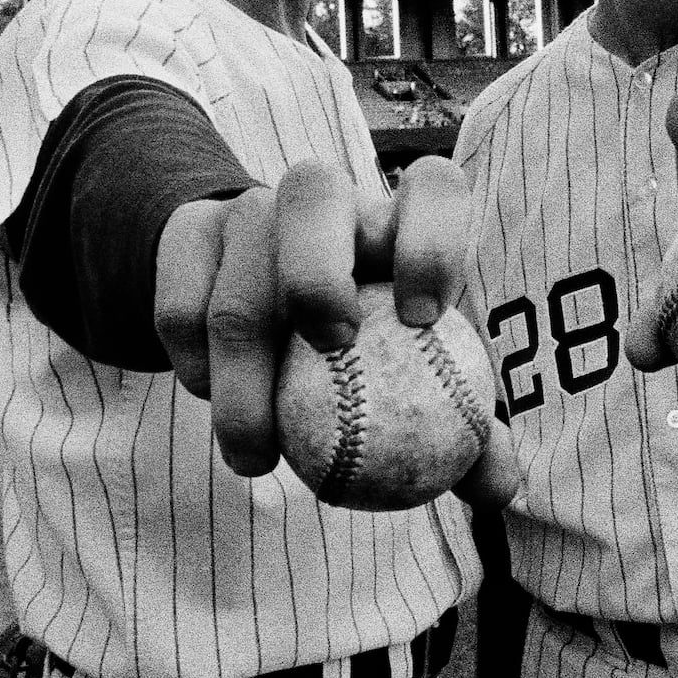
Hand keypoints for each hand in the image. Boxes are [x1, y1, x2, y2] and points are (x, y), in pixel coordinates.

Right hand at [154, 155, 515, 500]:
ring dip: (243, 380)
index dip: (432, 238)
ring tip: (259, 457)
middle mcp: (325, 195)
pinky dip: (192, 368)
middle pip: (313, 191)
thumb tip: (497, 490)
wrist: (266, 303)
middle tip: (330, 353)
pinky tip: (212, 412)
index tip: (425, 317)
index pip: (433, 188)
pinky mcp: (186, 235)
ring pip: (236, 278)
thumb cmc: (377, 351)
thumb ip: (468, 433)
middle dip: (316, 271)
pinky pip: (179, 307)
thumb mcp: (422, 383)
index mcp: (400, 213)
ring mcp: (247, 207)